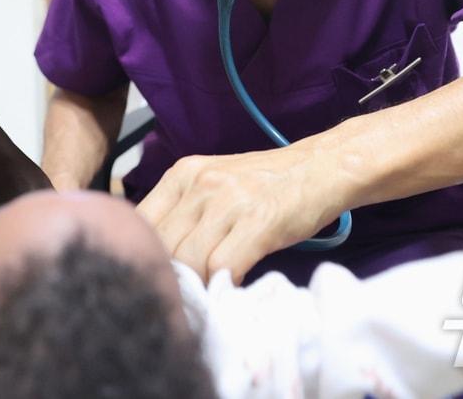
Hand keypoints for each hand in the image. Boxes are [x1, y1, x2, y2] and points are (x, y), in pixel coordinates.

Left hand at [136, 145, 339, 283]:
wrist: (322, 168)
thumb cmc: (267, 184)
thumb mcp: (214, 185)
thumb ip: (184, 213)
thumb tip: (156, 258)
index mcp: (182, 174)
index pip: (139, 223)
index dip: (145, 255)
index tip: (159, 275)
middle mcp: (200, 183)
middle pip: (161, 246)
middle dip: (171, 276)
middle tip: (185, 294)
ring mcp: (229, 201)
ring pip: (189, 261)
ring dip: (198, 286)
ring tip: (209, 294)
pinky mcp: (258, 222)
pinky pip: (223, 267)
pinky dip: (224, 285)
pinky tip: (232, 287)